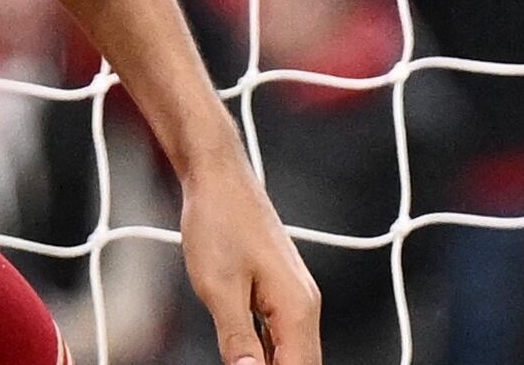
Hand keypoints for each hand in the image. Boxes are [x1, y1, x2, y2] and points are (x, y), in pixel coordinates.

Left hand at [179, 151, 319, 364]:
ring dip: (271, 363)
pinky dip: (267, 350)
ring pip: (291, 352)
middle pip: (300, 364)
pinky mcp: (280, 291)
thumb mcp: (218, 287)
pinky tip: (247, 354)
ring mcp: (295, 298)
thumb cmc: (219, 220)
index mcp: (298, 309)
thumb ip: (238, 338)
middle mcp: (305, 306)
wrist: (218, 178)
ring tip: (242, 362)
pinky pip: (280, 334)